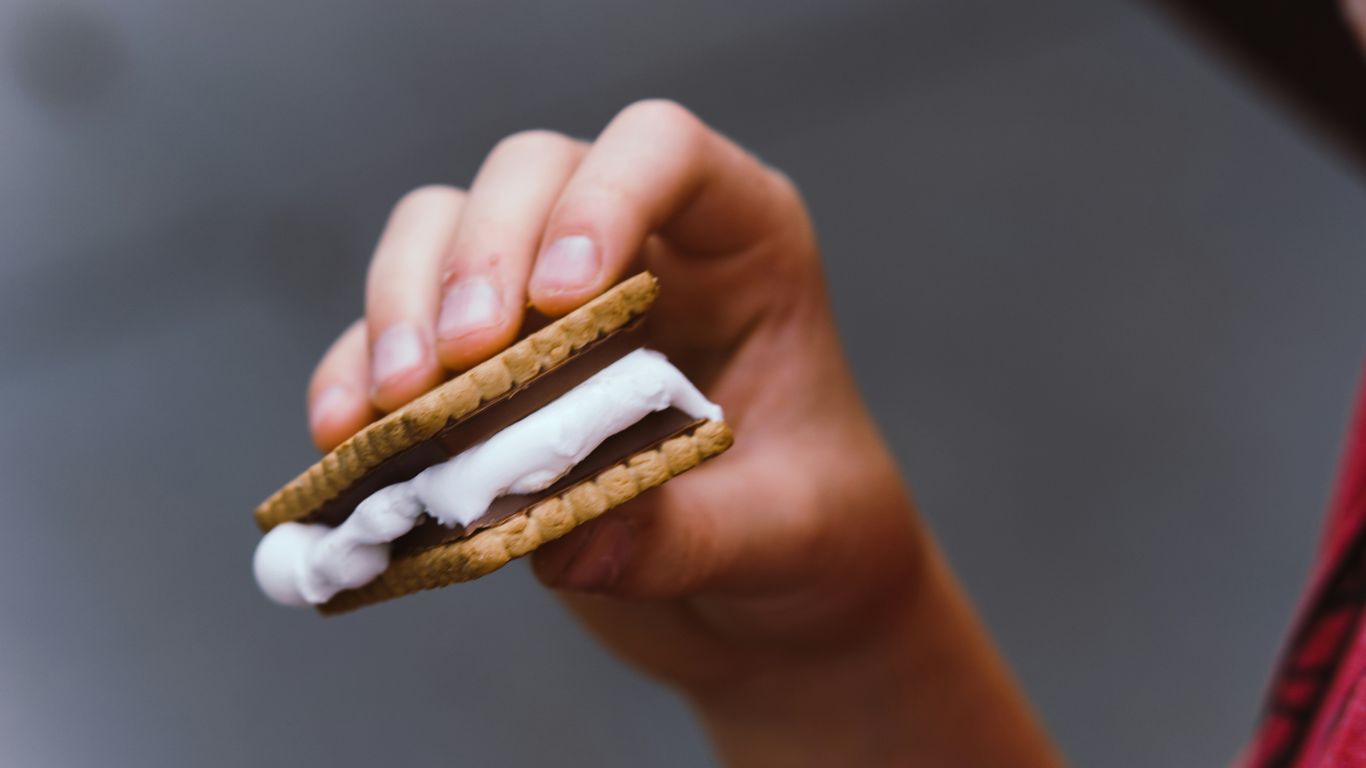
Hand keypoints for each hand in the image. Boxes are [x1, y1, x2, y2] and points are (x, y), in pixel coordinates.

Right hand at [308, 100, 1058, 766]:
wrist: (771, 601)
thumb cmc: (813, 537)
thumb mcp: (782, 538)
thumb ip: (686, 533)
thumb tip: (568, 539)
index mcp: (741, 246)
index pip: (663, 151)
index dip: (604, 196)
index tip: (564, 294)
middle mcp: (638, 248)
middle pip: (531, 175)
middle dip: (480, 255)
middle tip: (461, 361)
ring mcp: (547, 303)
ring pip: (441, 231)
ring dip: (402, 306)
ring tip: (399, 404)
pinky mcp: (483, 375)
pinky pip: (394, 340)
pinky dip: (356, 378)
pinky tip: (348, 439)